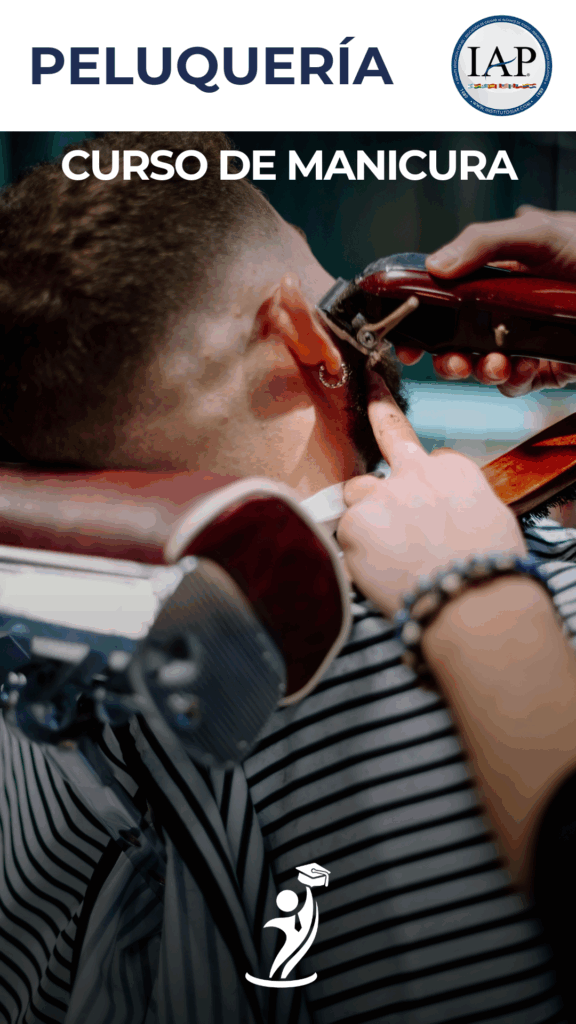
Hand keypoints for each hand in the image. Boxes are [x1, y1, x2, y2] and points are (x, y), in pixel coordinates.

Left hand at [337, 371, 525, 616]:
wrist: (471, 604)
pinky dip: (356, 552)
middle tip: (372, 391)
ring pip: (356, 492)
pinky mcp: (355, 524)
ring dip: (363, 513)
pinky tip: (378, 571)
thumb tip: (449, 513)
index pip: (431, 460)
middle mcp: (416, 474)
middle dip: (380, 410)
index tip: (421, 486)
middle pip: (388, 448)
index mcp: (454, 471)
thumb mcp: (492, 521)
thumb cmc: (489, 570)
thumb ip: (461, 503)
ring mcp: (382, 495)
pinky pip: (345, 533)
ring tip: (382, 550)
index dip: (425, 482)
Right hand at [395, 207, 575, 396]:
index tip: (404, 330)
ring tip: (485, 363)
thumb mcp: (538, 233)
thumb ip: (483, 243)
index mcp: (498, 274)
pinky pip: (514, 382)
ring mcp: (526, 339)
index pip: (447, 296)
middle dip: (442, 354)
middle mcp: (508, 309)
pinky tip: (516, 367)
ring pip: (481, 365)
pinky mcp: (547, 367)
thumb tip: (436, 264)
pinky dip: (509, 379)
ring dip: (474, 369)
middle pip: (456, 337)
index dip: (422, 314)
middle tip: (439, 358)